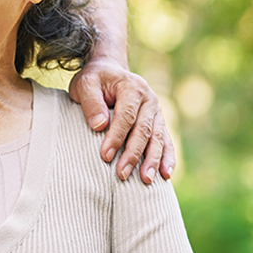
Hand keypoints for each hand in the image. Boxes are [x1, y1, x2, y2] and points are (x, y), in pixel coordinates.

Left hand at [69, 60, 173, 183]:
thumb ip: (91, 102)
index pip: (126, 116)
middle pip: (144, 130)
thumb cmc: (94, 80)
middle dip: (133, 154)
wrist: (110, 71)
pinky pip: (166, 140)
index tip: (105, 156)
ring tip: (147, 180)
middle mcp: (149, 98)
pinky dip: (167, 157)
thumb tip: (99, 126)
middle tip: (122, 174)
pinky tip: (165, 174)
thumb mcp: (85, 84)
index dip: (116, 137)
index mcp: (132, 87)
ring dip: (153, 160)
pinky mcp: (158, 121)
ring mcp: (156, 110)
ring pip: (158, 138)